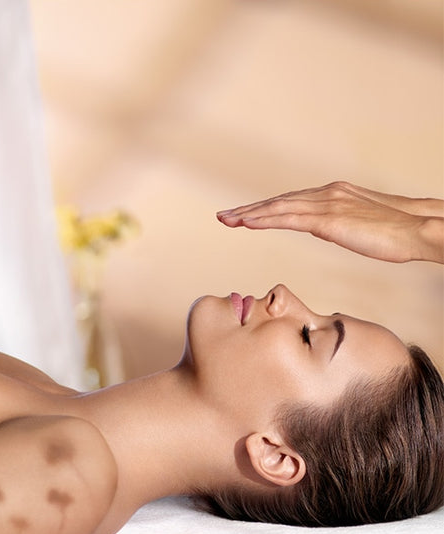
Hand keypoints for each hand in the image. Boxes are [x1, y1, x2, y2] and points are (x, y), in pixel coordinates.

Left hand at [217, 182, 443, 262]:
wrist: (418, 229)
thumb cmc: (393, 232)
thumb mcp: (356, 223)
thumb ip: (334, 221)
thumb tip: (320, 226)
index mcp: (331, 194)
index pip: (289, 201)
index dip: (264, 208)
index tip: (244, 215)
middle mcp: (325, 194)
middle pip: (278, 202)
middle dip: (248, 209)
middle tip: (224, 216)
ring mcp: (326, 204)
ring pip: (278, 208)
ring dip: (250, 214)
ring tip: (228, 220)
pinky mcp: (329, 219)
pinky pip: (289, 219)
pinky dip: (265, 220)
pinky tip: (248, 223)